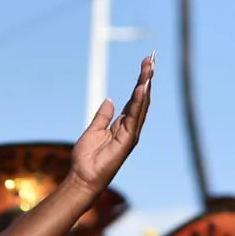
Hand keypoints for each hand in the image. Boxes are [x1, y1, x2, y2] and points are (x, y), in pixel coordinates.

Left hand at [69, 56, 154, 193]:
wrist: (83, 177)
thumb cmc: (87, 158)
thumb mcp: (93, 130)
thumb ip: (103, 116)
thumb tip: (110, 100)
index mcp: (122, 124)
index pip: (134, 98)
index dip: (141, 81)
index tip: (146, 63)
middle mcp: (130, 127)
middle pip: (142, 98)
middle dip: (147, 78)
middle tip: (151, 58)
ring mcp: (131, 133)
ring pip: (142, 104)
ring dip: (145, 85)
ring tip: (149, 67)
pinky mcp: (128, 140)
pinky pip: (135, 117)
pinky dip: (139, 102)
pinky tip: (142, 87)